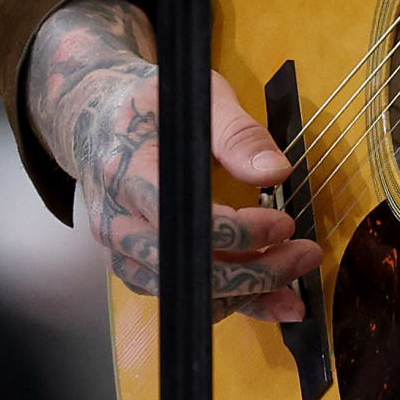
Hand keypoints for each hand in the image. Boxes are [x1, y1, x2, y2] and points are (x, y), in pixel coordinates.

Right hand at [25, 0, 319, 321]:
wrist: (94, 118)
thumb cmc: (150, 103)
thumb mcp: (197, 97)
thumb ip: (238, 133)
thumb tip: (277, 172)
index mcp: (127, 170)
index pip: (184, 220)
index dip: (240, 231)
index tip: (285, 221)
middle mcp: (116, 219)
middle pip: (185, 268)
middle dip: (253, 274)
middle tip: (305, 256)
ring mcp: (119, 248)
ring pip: (183, 292)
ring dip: (244, 296)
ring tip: (295, 289)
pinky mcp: (131, 264)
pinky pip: (179, 295)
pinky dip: (226, 302)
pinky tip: (268, 296)